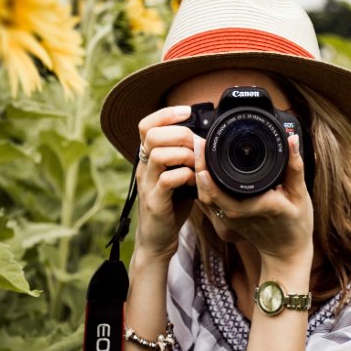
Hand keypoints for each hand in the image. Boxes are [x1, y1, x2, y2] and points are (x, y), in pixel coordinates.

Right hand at [134, 105, 194, 260]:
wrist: (158, 240)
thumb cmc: (171, 206)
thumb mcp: (179, 176)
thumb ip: (187, 159)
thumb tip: (207, 141)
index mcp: (148, 159)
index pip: (146, 125)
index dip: (165, 114)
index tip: (187, 111)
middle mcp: (143, 168)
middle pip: (151, 135)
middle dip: (179, 133)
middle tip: (196, 144)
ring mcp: (147, 185)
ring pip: (158, 154)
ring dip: (183, 155)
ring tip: (196, 164)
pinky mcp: (155, 202)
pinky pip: (167, 180)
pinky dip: (185, 176)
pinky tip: (194, 181)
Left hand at [194, 134, 313, 266]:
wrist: (287, 252)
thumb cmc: (296, 225)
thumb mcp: (300, 195)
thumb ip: (295, 167)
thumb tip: (292, 140)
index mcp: (255, 206)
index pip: (222, 190)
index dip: (208, 170)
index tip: (204, 147)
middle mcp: (237, 215)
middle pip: (207, 191)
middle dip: (199, 165)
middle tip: (199, 141)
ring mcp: (229, 220)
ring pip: (205, 197)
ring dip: (198, 174)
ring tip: (200, 150)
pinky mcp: (226, 220)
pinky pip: (209, 202)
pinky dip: (203, 185)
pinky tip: (203, 168)